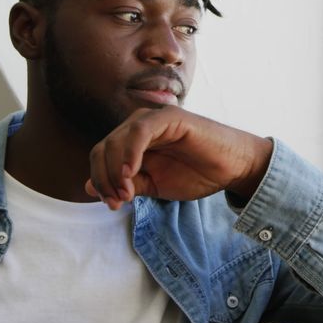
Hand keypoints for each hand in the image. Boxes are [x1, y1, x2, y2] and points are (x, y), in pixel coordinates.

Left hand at [84, 106, 273, 209]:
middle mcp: (138, 126)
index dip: (100, 181)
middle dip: (105, 178)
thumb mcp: (155, 186)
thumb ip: (127, 184)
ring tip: (127, 192)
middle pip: (102, 148)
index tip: (112, 204)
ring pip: (117, 140)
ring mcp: (153, 119)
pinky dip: (130, 152)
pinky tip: (131, 173)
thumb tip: (90, 188)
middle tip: (118, 201)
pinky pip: (139, 131)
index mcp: (133, 142)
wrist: (232, 168)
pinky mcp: (169, 117)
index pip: (101, 156)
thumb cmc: (197, 174)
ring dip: (115, 169)